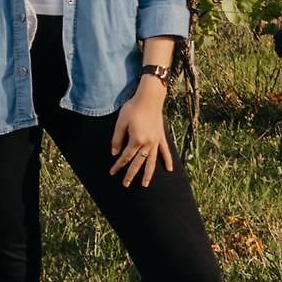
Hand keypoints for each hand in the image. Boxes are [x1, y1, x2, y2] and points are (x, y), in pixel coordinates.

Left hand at [109, 71, 175, 185]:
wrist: (150, 97)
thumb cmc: (133, 108)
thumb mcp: (121, 123)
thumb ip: (117, 139)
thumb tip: (114, 153)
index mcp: (136, 140)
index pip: (125, 157)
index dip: (118, 165)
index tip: (112, 172)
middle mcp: (147, 143)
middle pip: (138, 162)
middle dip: (131, 174)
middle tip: (125, 184)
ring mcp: (156, 141)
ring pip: (152, 161)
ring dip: (148, 174)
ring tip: (144, 184)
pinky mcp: (161, 137)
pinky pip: (165, 151)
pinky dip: (167, 160)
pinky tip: (169, 169)